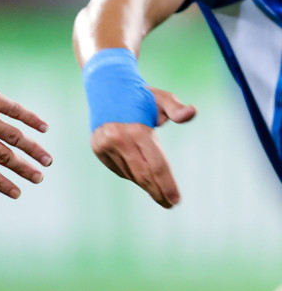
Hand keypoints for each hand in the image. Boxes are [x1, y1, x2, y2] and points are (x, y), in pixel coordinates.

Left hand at [0, 49, 50, 198]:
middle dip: (23, 169)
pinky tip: (44, 128)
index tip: (17, 193)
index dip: (1, 183)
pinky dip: (30, 118)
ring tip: (47, 160)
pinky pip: (12, 108)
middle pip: (2, 155)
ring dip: (32, 148)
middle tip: (40, 178)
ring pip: (12, 135)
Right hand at [89, 86, 194, 207]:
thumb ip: (178, 110)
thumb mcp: (163, 99)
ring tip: (158, 192)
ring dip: (145, 184)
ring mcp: (104, 144)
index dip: (168, 185)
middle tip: (169, 204)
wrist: (107, 86)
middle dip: (157, 191)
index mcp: (136, 130)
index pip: (156, 165)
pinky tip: (140, 176)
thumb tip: (192, 112)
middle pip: (142, 174)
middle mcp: (118, 139)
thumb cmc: (141, 96)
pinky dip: (131, 174)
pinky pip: (118, 168)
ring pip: (130, 173)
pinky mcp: (97, 147)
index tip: (177, 200)